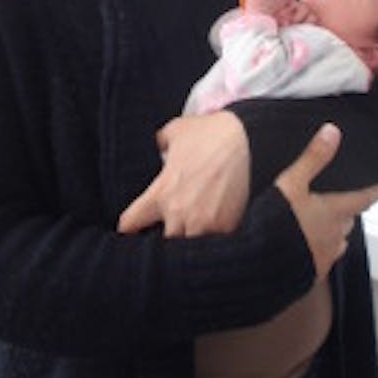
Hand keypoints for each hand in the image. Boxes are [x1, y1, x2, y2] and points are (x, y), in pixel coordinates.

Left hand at [118, 111, 250, 237]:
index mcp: (160, 193)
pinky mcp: (226, 227)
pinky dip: (213, 243)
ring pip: (187, 248)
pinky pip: (214, 246)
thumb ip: (162, 141)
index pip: (130, 223)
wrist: (247, 140)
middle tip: (172, 229)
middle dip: (166, 236)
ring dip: (189, 242)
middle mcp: (178, 213)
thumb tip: (160, 144)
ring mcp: (203, 223)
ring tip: (193, 237)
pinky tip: (214, 237)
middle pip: (161, 243)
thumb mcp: (177, 130)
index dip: (130, 226)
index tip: (134, 227)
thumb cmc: (210, 133)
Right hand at [275, 123, 377, 279]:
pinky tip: (305, 246)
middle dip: (347, 212)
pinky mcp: (312, 271)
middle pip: (348, 220)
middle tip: (342, 205)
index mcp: (334, 212)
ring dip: (334, 232)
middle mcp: (335, 235)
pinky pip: (322, 257)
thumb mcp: (292, 183)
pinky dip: (319, 249)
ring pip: (337, 240)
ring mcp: (324, 255)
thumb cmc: (277, 219)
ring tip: (322, 225)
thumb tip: (332, 130)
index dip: (375, 193)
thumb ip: (312, 158)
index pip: (361, 199)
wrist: (261, 262)